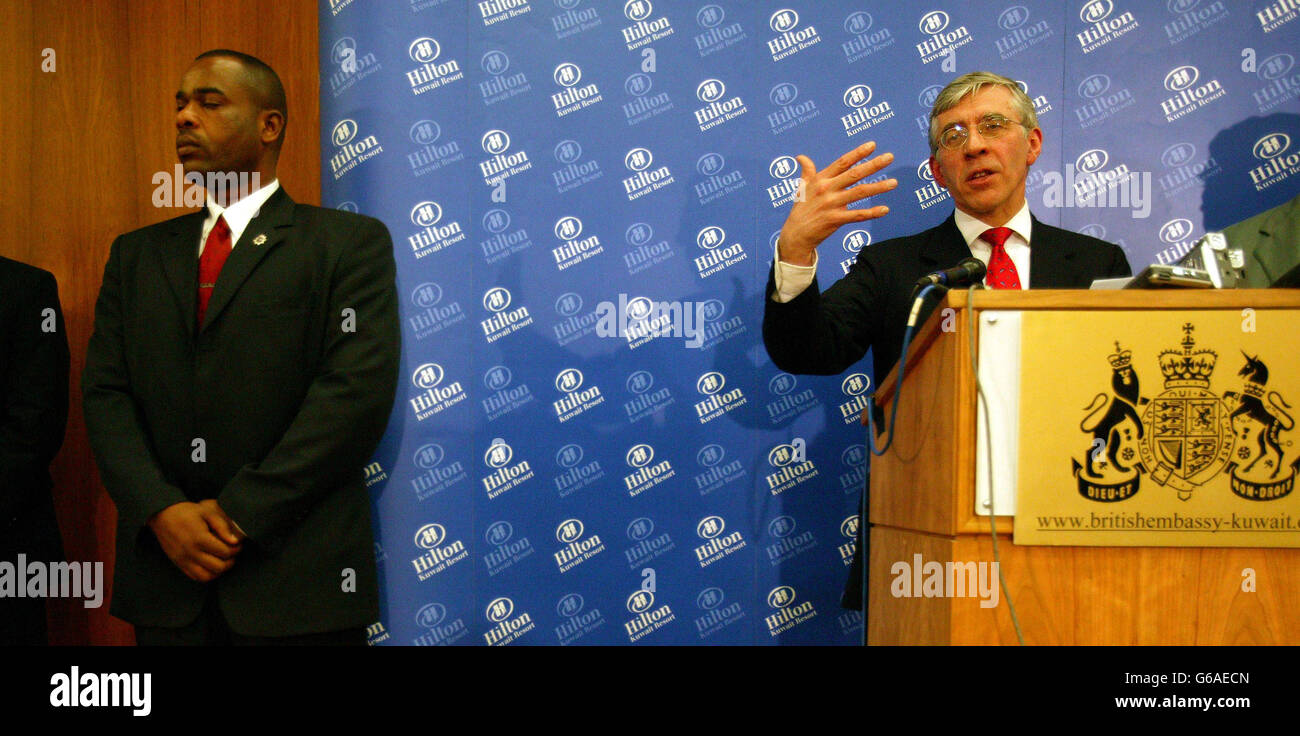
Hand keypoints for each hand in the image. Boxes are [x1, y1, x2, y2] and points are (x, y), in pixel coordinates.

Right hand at [147, 501, 241, 581]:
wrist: (162, 515)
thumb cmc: (187, 512)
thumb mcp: (207, 512)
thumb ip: (222, 526)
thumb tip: (235, 541)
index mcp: (199, 538)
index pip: (225, 552)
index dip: (236, 549)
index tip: (238, 545)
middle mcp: (191, 552)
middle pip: (218, 567)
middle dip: (230, 561)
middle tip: (232, 553)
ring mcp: (183, 560)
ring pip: (207, 576)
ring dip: (219, 571)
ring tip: (223, 560)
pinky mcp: (179, 564)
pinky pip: (196, 577)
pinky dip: (207, 575)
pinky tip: (212, 565)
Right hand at [778, 141, 897, 265]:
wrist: (795, 235)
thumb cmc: (800, 210)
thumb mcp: (801, 188)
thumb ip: (806, 171)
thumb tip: (800, 157)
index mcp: (820, 180)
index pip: (842, 163)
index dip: (858, 153)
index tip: (872, 145)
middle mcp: (827, 189)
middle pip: (854, 174)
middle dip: (873, 165)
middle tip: (890, 157)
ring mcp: (831, 205)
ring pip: (859, 193)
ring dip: (878, 187)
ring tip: (894, 182)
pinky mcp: (835, 220)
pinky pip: (857, 215)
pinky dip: (872, 213)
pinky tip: (885, 209)